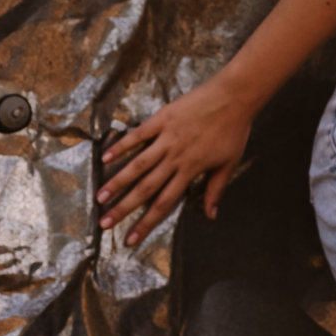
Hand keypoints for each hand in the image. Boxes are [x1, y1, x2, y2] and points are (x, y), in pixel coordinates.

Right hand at [97, 74, 253, 246]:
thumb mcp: (229, 163)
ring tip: (100, 196)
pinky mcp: (162, 119)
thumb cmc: (234, 130)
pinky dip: (122, 146)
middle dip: (124, 208)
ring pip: (138, 164)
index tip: (130, 239)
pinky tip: (106, 157)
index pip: (164, 203)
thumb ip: (215, 190)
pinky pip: (138, 135)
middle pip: (145, 188)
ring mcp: (166, 138)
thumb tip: (210, 216)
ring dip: (118, 181)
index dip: (147, 223)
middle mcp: (174, 158)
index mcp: (190, 170)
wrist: (235, 96)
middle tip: (103, 223)